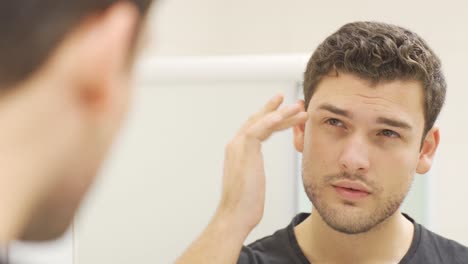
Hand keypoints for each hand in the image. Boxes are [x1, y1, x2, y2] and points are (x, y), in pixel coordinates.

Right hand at [216, 94, 307, 235]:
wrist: (235, 215)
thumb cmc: (245, 204)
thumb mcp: (252, 182)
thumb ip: (252, 171)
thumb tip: (256, 175)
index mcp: (238, 151)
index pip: (256, 128)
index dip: (272, 119)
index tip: (286, 114)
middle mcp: (236, 144)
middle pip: (258, 120)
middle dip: (277, 109)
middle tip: (294, 102)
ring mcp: (238, 146)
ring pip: (261, 121)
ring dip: (281, 113)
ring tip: (299, 107)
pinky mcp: (243, 150)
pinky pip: (257, 129)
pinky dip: (270, 121)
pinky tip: (283, 116)